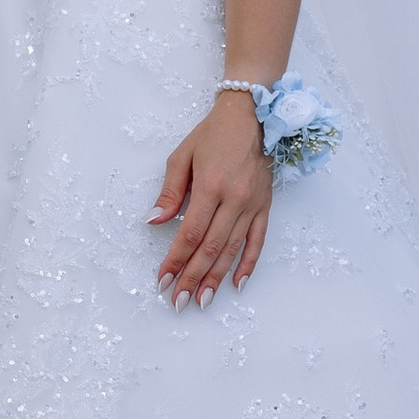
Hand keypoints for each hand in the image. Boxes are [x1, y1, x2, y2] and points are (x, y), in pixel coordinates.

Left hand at [150, 93, 271, 306]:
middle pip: (211, 248)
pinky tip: (237, 283)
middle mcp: (234, 200)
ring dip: (217, 278)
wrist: (251, 116)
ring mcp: (253, 205)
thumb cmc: (212, 135)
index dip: (176, 260)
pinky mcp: (265, 206)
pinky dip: (248, 264)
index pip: (190, 233)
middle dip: (193, 278)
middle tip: (179, 302)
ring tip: (203, 301)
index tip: (163, 279)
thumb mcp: (182, 156)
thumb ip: (170, 192)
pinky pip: (258, 241)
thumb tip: (153, 221)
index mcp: (211, 187)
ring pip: (233, 250)